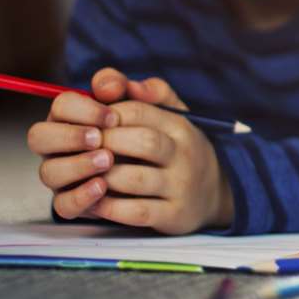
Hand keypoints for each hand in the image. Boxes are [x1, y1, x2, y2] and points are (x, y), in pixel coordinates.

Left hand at [26, 68, 232, 232]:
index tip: (89, 124)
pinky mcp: (173, 215)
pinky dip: (109, 207)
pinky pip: (136, 212)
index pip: (137, 110)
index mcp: (180, 125)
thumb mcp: (172, 114)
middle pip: (142, 142)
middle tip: (83, 149)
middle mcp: (184, 154)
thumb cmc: (178, 148)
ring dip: (102, 177)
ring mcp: (180, 186)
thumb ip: (145, 92)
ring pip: (134, 179)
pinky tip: (95, 200)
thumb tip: (108, 83)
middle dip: (104, 144)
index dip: (104, 115)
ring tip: (86, 174)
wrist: (214, 192)